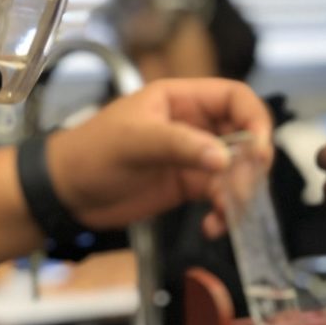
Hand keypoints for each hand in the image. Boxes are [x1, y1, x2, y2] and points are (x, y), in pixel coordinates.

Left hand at [47, 78, 272, 235]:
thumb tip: (225, 158)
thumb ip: (180, 145)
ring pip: (237, 171)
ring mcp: (192, 156)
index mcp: (181, 98)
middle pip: (244, 136)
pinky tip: (213, 226)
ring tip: (224, 213)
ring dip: (239, 194)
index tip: (259, 151)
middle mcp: (193, 124)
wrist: (66, 191)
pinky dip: (225, 212)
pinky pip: (221, 196)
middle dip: (250, 166)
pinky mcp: (187, 186)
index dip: (255, 119)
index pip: (235, 97)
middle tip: (240, 191)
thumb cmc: (92, 152)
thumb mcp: (134, 142)